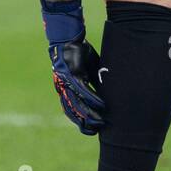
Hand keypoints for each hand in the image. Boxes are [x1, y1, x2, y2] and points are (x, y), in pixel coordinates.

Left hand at [39, 0, 105, 134]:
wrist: (68, 38)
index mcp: (68, 88)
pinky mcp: (73, 75)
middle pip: (74, 111)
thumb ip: (93, 80)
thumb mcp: (87, 69)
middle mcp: (65, 88)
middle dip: (85, 123)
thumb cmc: (78, 52)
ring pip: (78, 104)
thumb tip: (104, 89)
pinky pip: (84, 90)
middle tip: (96, 132)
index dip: (81, 120)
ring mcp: (68, 82)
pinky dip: (93, 99)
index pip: (73, 109)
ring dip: (90, 115)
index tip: (90, 129)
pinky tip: (101, 106)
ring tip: (100, 123)